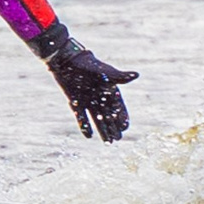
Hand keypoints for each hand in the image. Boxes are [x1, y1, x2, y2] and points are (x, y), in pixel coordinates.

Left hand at [30, 21, 137, 141]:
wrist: (67, 61)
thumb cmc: (88, 64)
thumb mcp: (105, 72)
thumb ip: (119, 76)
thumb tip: (137, 74)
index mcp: (108, 90)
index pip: (118, 106)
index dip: (122, 117)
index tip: (125, 127)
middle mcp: (99, 97)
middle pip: (108, 116)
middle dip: (113, 128)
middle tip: (117, 139)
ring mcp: (87, 100)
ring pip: (96, 119)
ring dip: (102, 130)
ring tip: (108, 142)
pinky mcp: (75, 102)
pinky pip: (81, 117)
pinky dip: (84, 125)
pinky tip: (88, 135)